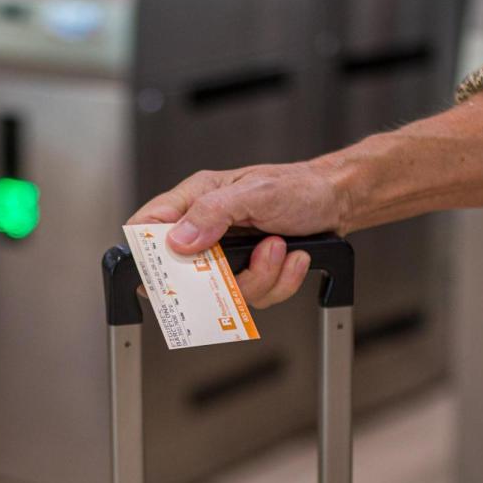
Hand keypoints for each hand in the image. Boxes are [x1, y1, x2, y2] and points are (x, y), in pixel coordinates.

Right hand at [128, 161, 347, 307]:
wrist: (336, 201)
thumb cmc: (298, 186)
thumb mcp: (255, 192)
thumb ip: (213, 212)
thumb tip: (178, 239)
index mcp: (196, 199)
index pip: (148, 226)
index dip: (146, 252)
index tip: (164, 271)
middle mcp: (208, 229)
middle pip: (186, 274)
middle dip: (222, 276)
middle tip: (249, 257)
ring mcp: (230, 255)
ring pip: (226, 291)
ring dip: (261, 275)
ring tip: (279, 247)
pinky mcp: (252, 272)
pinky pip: (256, 296)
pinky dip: (280, 280)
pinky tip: (293, 257)